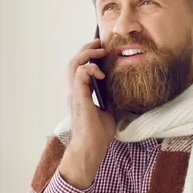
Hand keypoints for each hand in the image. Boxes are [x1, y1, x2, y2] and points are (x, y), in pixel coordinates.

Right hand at [59, 37, 115, 188]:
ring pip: (74, 64)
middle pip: (74, 62)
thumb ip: (110, 100)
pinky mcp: (78, 97)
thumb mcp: (109, 113)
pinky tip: (101, 71)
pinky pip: (80, 74)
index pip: (80, 69)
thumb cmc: (97, 136)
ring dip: (86, 54)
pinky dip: (90, 68)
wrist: (90, 149)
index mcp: (81, 95)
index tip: (101, 50)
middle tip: (99, 43)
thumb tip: (118, 90)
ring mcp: (75, 94)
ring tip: (99, 50)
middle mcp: (75, 92)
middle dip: (86, 49)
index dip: (89, 57)